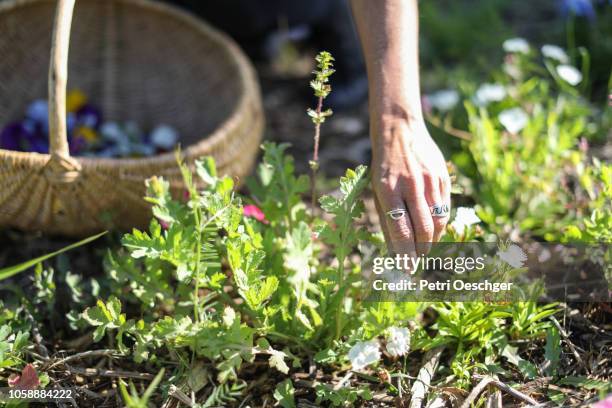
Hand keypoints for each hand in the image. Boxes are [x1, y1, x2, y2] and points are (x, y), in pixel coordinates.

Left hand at [371, 119, 450, 255]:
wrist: (400, 131)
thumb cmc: (384, 167)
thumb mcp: (377, 190)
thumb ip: (387, 220)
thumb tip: (395, 252)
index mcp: (388, 189)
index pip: (401, 229)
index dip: (405, 253)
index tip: (407, 269)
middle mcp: (410, 185)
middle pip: (423, 229)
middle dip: (421, 250)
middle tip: (418, 261)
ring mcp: (429, 181)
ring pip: (438, 221)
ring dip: (433, 240)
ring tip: (425, 249)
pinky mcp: (443, 177)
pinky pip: (445, 208)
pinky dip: (441, 225)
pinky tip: (434, 232)